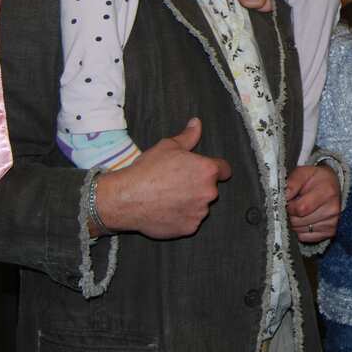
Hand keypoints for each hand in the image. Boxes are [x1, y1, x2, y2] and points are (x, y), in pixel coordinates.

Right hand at [93, 118, 231, 238]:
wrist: (127, 198)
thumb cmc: (147, 170)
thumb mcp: (168, 146)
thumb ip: (188, 136)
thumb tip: (197, 123)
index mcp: (207, 170)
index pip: (224, 169)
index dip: (216, 169)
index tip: (206, 172)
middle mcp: (209, 192)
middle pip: (210, 188)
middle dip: (198, 186)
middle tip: (177, 183)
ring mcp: (199, 213)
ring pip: (200, 206)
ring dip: (191, 202)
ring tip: (169, 197)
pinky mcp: (189, 228)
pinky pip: (190, 221)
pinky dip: (182, 217)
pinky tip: (166, 210)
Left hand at [285, 165, 340, 242]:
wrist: (332, 185)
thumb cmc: (316, 179)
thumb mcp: (303, 173)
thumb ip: (292, 183)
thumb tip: (283, 197)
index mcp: (327, 192)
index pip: (300, 209)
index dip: (290, 206)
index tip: (290, 200)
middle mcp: (332, 209)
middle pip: (298, 222)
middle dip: (290, 215)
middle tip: (293, 205)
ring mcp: (332, 223)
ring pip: (300, 231)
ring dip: (295, 223)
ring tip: (300, 211)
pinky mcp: (330, 232)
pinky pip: (305, 237)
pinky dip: (301, 230)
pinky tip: (305, 219)